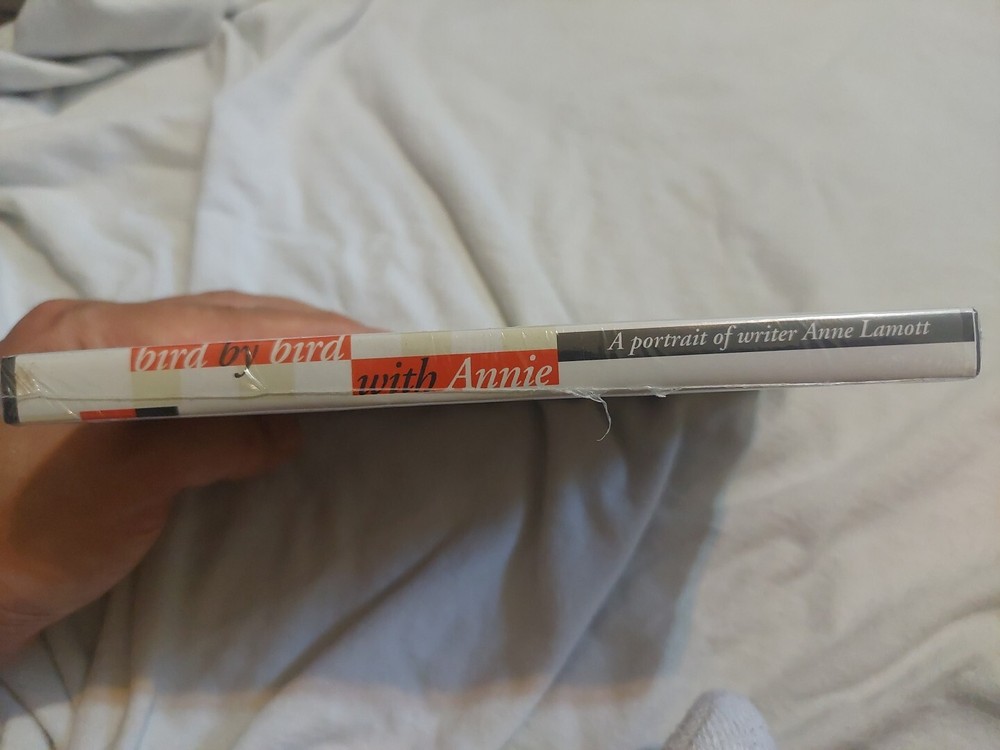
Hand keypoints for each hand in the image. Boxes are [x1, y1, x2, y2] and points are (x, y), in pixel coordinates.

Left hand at [0, 292, 369, 660]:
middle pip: (213, 316)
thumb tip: (291, 430)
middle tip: (369, 347)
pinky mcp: (106, 391)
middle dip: (295, 329)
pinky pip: (190, 363)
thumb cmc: (34, 538)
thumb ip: (212, 441)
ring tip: (339, 359)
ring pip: (205, 334)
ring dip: (274, 344)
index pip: (212, 320)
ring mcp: (95, 358)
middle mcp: (90, 332)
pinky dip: (243, 368)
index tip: (364, 341)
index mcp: (86, 338)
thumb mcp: (128, 487)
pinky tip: (277, 380)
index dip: (294, 330)